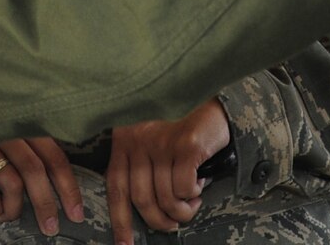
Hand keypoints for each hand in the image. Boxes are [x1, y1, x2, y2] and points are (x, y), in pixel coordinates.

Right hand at [0, 122, 83, 235]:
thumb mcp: (14, 143)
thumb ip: (37, 155)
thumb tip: (68, 194)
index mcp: (23, 124)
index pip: (54, 156)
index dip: (68, 186)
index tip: (77, 213)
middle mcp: (3, 128)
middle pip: (34, 170)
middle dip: (46, 204)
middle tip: (51, 227)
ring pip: (12, 183)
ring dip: (14, 209)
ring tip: (9, 215)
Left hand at [107, 98, 230, 241]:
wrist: (214, 99)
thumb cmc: (181, 126)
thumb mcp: (151, 141)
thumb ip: (140, 168)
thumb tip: (142, 211)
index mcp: (125, 140)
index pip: (115, 187)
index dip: (119, 220)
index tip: (123, 244)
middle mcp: (139, 139)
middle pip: (141, 199)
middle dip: (159, 221)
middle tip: (173, 224)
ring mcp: (162, 140)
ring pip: (165, 197)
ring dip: (182, 211)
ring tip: (191, 203)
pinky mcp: (186, 144)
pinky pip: (184, 188)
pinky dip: (192, 195)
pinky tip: (199, 186)